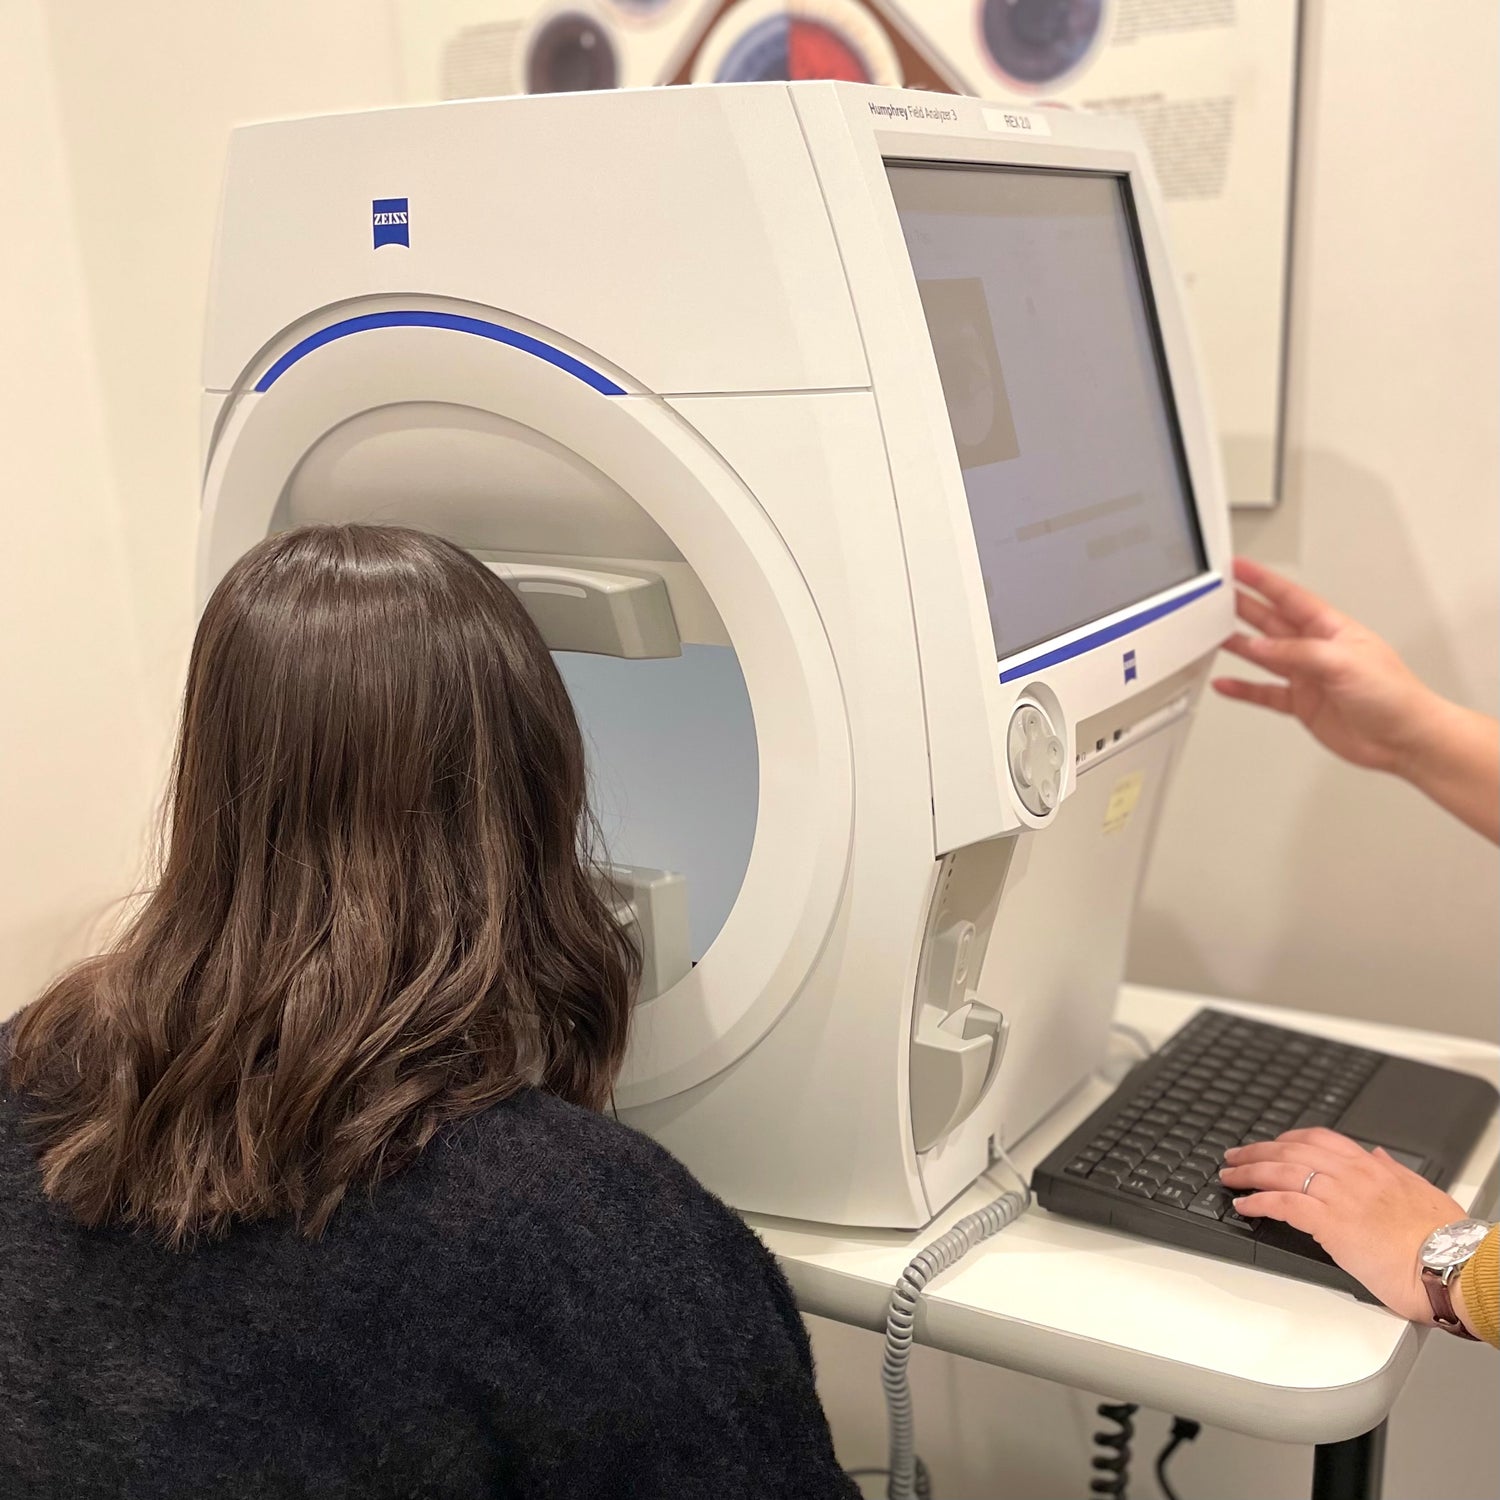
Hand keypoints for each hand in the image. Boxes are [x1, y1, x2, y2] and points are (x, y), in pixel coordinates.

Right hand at [1213, 557, 1436, 774]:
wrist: (1403, 739)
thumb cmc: (1394, 696)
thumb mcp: (1344, 662)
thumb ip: (1297, 652)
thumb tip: (1261, 646)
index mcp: (1332, 629)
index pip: (1290, 598)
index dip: (1263, 581)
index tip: (1238, 567)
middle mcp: (1317, 650)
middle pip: (1272, 622)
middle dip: (1243, 607)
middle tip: (1215, 596)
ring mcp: (1308, 677)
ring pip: (1265, 655)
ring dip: (1239, 645)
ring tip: (1212, 636)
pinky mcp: (1301, 704)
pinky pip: (1264, 692)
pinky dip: (1243, 688)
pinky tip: (1226, 683)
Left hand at [1219, 1128, 1464, 1323]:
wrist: (1452, 1265)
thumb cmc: (1443, 1239)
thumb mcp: (1422, 1191)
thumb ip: (1394, 1171)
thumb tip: (1378, 1155)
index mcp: (1372, 1167)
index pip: (1320, 1139)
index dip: (1288, 1139)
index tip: (1271, 1144)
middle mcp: (1352, 1175)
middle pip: (1291, 1151)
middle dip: (1257, 1152)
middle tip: (1235, 1157)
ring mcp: (1340, 1196)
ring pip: (1281, 1172)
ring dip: (1249, 1173)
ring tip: (1230, 1178)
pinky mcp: (1331, 1223)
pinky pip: (1284, 1203)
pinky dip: (1259, 1201)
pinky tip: (1245, 1205)